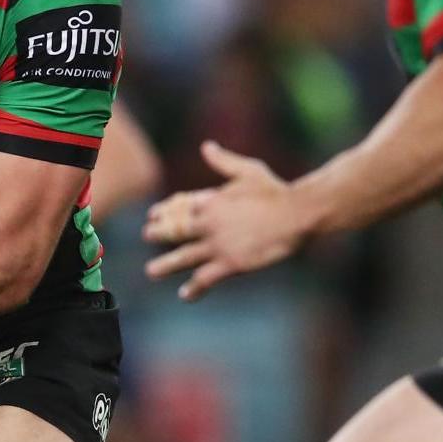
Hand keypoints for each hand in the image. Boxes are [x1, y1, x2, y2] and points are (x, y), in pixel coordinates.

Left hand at [143, 141, 307, 299]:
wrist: (296, 215)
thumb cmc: (275, 191)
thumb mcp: (248, 170)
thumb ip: (223, 161)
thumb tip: (206, 146)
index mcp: (211, 201)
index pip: (179, 207)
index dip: (164, 211)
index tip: (152, 214)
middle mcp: (209, 224)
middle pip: (176, 231)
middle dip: (158, 234)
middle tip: (146, 236)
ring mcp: (218, 245)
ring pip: (184, 257)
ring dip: (166, 265)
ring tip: (151, 271)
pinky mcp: (231, 263)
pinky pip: (206, 278)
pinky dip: (194, 288)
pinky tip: (184, 295)